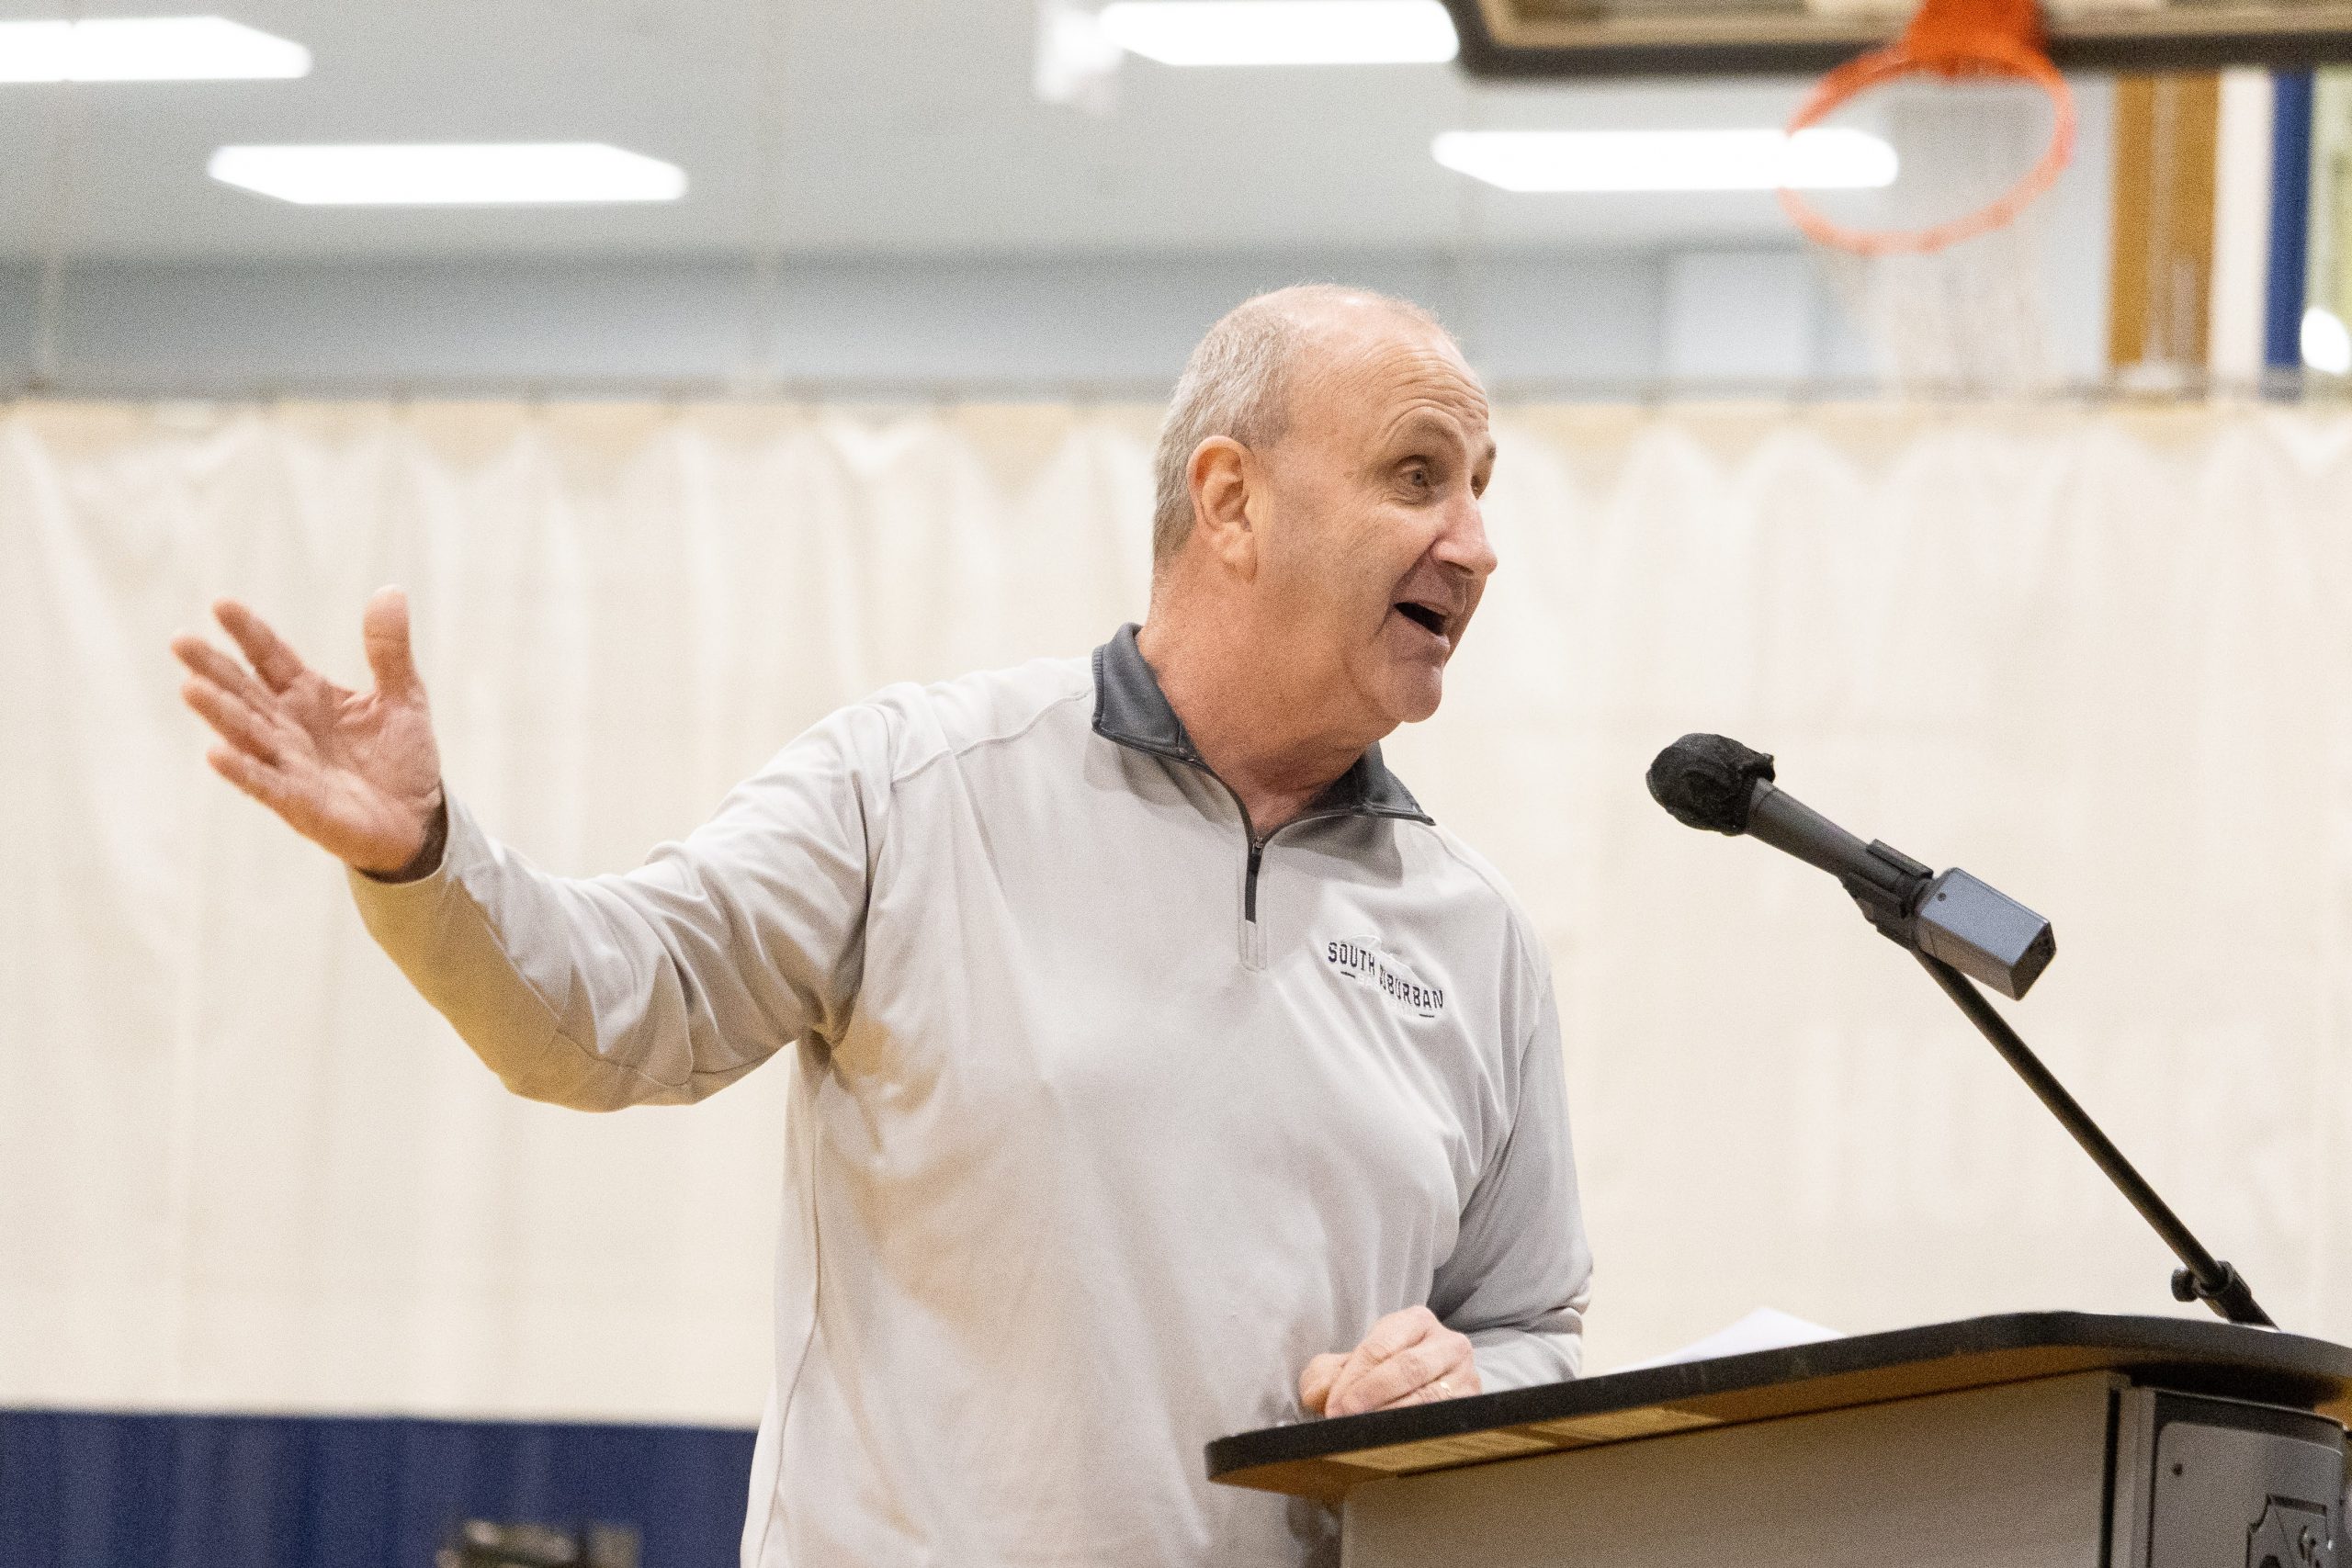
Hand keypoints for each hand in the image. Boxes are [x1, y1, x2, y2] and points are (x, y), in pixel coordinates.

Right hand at [171, 587, 444, 875]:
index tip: (222, 604)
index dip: (249, 633)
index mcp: (308, 696)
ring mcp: (290, 765)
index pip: (271, 657)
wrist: (417, 820)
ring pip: (248, 735)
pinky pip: (267, 785)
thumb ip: (389, 650)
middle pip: (245, 692)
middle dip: (214, 669)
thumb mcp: (404, 695)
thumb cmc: (400, 758)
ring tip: (190, 688)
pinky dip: (243, 771)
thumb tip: (390, 590)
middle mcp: (288, 727)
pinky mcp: (301, 803)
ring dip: (220, 713)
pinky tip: (215, 753)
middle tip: (180, 641)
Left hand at [1298, 1306, 1479, 1417]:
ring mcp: (1465, 1373)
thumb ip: (1328, 1373)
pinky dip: (1415, 1430)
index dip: (1353, 1377)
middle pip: (1407, 1368)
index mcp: (1416, 1321)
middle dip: (1371, 1394)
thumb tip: (1317, 1394)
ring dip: (1391, 1416)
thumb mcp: (1356, 1364)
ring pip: (1428, 1397)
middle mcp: (1447, 1343)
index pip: (1381, 1347)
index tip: (1332, 1405)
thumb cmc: (1387, 1370)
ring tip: (1364, 1431)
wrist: (1434, 1383)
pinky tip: (1393, 1440)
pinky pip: (1444, 1419)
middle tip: (1344, 1417)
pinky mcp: (1473, 1403)